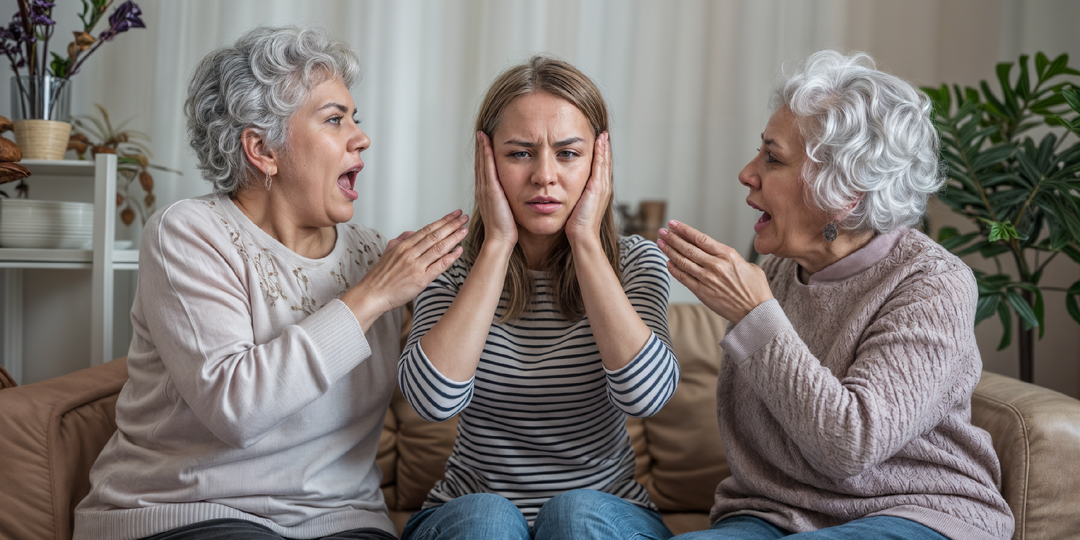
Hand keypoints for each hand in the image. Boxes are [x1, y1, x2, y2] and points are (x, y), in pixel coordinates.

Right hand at [345, 210, 468, 328]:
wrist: (372, 295)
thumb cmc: (380, 278)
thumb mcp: (387, 253)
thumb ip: (400, 241)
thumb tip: (412, 233)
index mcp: (403, 246)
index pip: (427, 229)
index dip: (443, 221)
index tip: (454, 214)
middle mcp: (410, 253)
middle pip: (435, 235)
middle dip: (452, 225)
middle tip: (464, 217)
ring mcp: (416, 266)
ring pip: (439, 248)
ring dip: (454, 238)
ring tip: (465, 230)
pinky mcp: (421, 280)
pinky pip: (439, 266)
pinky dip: (450, 258)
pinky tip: (459, 251)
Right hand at [475, 131, 516, 249]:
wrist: (500, 239)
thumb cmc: (506, 228)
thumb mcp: (506, 208)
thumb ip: (507, 198)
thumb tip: (514, 192)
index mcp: (486, 193)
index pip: (484, 170)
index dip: (483, 156)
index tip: (484, 143)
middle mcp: (482, 189)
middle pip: (480, 163)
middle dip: (480, 148)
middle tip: (481, 133)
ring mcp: (484, 189)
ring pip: (481, 163)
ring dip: (481, 147)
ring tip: (482, 133)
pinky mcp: (490, 190)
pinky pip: (487, 168)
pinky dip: (485, 155)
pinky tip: (486, 143)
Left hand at [566, 132, 610, 245]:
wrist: (582, 235)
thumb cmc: (576, 225)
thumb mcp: (575, 205)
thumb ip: (574, 196)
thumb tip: (564, 189)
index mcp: (598, 192)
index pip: (601, 170)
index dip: (601, 156)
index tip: (598, 143)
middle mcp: (604, 188)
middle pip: (605, 163)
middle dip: (604, 148)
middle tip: (603, 134)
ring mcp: (603, 187)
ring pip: (605, 162)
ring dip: (604, 147)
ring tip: (602, 135)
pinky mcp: (598, 188)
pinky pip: (600, 166)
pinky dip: (601, 153)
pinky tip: (599, 142)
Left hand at [656, 220, 772, 323]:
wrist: (756, 311)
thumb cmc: (755, 289)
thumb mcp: (749, 265)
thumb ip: (731, 257)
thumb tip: (719, 254)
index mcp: (728, 254)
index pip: (700, 238)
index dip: (684, 230)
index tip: (673, 224)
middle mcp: (715, 265)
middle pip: (688, 248)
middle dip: (672, 238)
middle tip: (662, 231)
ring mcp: (707, 279)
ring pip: (683, 261)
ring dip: (669, 251)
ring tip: (660, 243)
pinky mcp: (702, 292)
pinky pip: (683, 278)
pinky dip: (674, 269)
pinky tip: (668, 262)